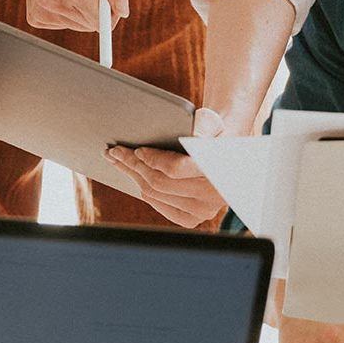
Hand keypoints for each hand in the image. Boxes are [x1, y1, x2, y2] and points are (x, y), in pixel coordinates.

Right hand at [11, 0, 127, 31]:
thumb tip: (123, 12)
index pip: (101, 20)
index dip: (111, 8)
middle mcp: (51, 1)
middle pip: (92, 24)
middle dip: (97, 5)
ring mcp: (40, 11)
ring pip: (80, 25)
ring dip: (83, 6)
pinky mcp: (35, 17)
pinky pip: (66, 23)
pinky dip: (69, 9)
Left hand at [104, 108, 227, 227]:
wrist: (229, 154)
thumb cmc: (215, 133)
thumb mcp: (212, 122)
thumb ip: (201, 125)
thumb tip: (182, 134)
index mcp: (219, 170)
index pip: (177, 169)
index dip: (153, 160)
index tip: (137, 150)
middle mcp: (212, 195)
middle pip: (160, 183)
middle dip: (134, 166)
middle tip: (114, 152)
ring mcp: (202, 211)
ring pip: (155, 195)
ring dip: (133, 176)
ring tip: (117, 160)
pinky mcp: (191, 219)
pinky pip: (158, 204)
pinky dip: (142, 188)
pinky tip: (132, 174)